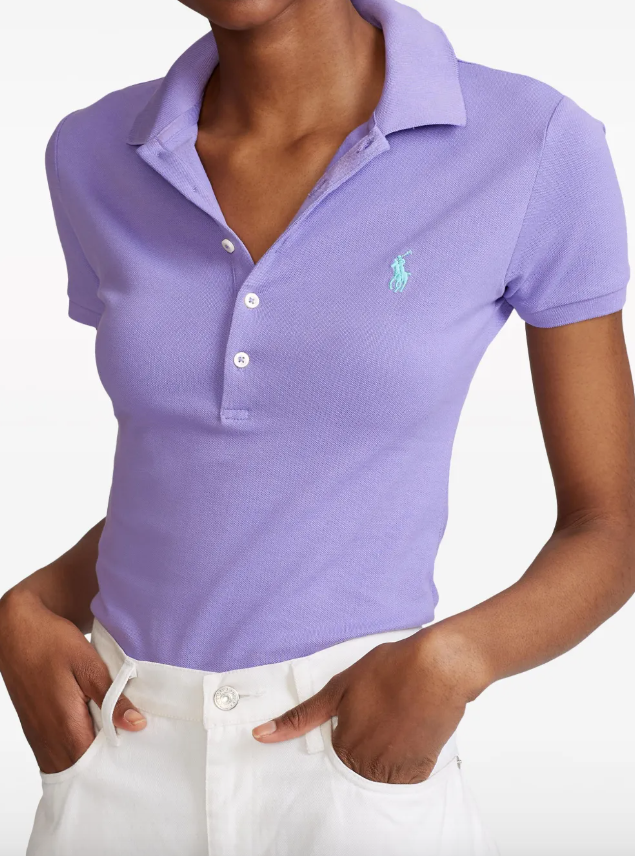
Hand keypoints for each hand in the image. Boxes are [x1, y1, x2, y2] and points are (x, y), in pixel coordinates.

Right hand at [0, 588, 145, 774]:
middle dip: (105, 765)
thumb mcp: (89, 665)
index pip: (93, 765)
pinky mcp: (36, 729)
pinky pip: (57, 753)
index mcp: (65, 725)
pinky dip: (76, 751)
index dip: (116, 764)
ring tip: (116, 742)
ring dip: (90, 759)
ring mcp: (39, 736)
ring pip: (67, 764)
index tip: (138, 754)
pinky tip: (94, 734)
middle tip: (131, 749)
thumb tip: (136, 724)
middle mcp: (48, 739)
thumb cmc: (51, 643)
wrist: (17, 630)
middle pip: (81, 770)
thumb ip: (112, 698)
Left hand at [252, 627, 489, 783]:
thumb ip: (301, 717)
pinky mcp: (421, 769)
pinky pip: (408, 771)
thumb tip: (260, 735)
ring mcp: (396, 770)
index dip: (352, 722)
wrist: (437, 667)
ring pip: (383, 768)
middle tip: (386, 708)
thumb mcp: (339, 688)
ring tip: (400, 716)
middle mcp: (367, 766)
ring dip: (389, 747)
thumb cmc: (389, 670)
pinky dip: (410, 754)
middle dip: (370, 736)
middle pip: (360, 760)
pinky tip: (413, 727)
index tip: (367, 707)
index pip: (338, 747)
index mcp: (344, 746)